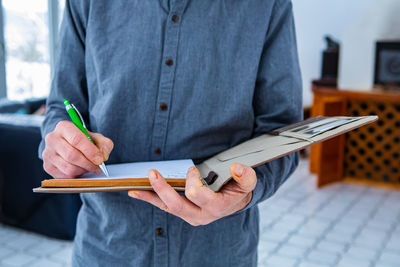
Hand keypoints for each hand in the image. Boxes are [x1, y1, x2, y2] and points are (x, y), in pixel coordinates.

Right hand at [42, 120, 113, 177]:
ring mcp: (48, 153)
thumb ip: (104, 144)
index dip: (90, 151)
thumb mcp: (96, 137)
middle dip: (88, 163)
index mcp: (64, 127)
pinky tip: (81, 169)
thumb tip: (103, 156)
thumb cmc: (83, 140)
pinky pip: (65, 176)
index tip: (100, 159)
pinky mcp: (48, 166)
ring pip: (68, 168)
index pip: (77, 140)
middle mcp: (52, 139)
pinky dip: (77, 175)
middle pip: (72, 155)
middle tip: (98, 166)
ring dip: (83, 170)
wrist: (67, 143)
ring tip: (90, 167)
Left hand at [128, 163, 256, 225]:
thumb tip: (236, 167)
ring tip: (133, 186)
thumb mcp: (247, 182)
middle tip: (152, 173)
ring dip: (150, 195)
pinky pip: (163, 207)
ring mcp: (189, 215)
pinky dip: (149, 199)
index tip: (193, 169)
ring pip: (166, 207)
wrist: (234, 202)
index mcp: (216, 207)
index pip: (197, 194)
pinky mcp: (181, 212)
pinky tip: (135, 192)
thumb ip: (246, 176)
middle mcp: (200, 215)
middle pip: (176, 205)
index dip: (193, 180)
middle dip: (162, 188)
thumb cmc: (238, 190)